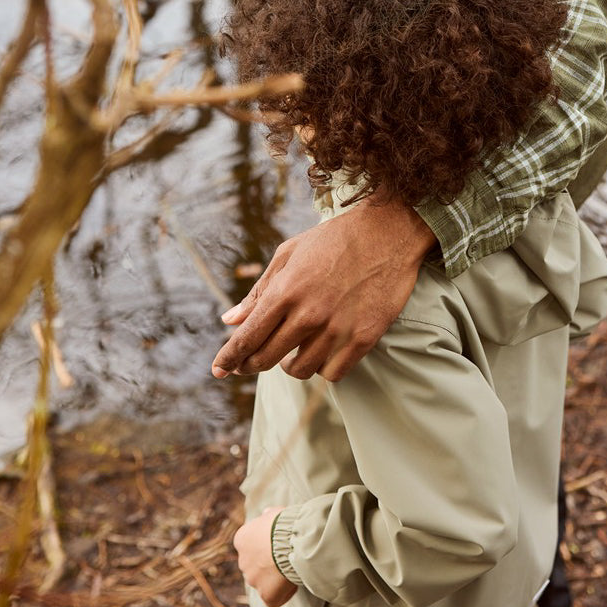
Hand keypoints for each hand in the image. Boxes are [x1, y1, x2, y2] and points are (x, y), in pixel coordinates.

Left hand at [212, 198, 436, 380]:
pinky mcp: (364, 338)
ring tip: (294, 351)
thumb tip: (229, 320)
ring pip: (300, 370)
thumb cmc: (333, 240)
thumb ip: (259, 291)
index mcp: (286, 291)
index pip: (247, 337)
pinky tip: (322, 353)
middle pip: (266, 359)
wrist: (388, 233)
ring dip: (291, 365)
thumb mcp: (289, 255)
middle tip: (248, 364)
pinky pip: (332, 373)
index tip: (218, 370)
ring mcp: (337, 329)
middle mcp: (309, 314)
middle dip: (250, 365)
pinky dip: (322, 368)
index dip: (229, 358)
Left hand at [234, 507, 297, 606]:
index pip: (250, 546)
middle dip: (268, 564)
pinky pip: (274, 598)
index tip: (278, 544)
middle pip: (255, 566)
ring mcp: (253, 579)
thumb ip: (267, 517)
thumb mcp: (274, 513)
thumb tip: (266, 514)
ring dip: (275, 579)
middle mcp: (242, 561)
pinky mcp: (266, 594)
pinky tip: (294, 582)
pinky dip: (283, 594)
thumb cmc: (284, 523)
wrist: (291, 540)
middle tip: (287, 557)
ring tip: (292, 568)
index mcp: (242, 539)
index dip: (265, 546)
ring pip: (263, 582)